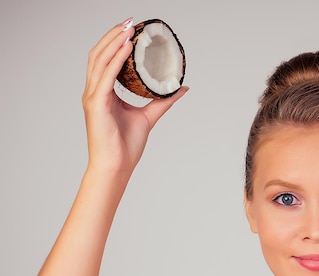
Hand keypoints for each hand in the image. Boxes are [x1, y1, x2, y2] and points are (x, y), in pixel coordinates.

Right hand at [82, 18, 187, 177]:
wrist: (117, 166)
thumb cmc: (126, 146)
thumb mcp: (149, 116)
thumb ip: (163, 100)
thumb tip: (181, 88)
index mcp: (103, 93)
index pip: (105, 60)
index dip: (115, 43)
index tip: (130, 30)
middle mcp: (94, 92)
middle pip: (99, 54)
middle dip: (113, 35)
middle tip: (130, 22)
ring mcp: (93, 97)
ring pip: (100, 60)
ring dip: (114, 42)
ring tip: (128, 29)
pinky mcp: (96, 104)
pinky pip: (106, 76)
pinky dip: (116, 59)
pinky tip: (126, 48)